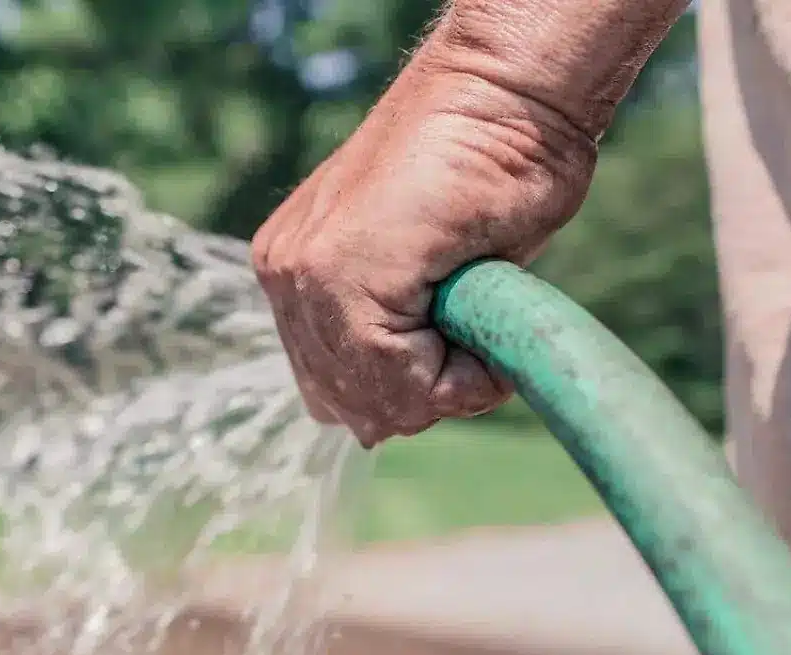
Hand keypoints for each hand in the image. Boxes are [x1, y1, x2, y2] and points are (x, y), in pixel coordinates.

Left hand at [251, 28, 598, 447]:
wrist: (505, 98)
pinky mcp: (337, 271)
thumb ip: (393, 334)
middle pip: (349, 406)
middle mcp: (286, 276)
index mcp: (296, 276)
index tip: (461, 343)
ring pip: (375, 402)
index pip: (335, 390)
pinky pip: (401, 379)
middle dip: (421, 395)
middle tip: (473, 336)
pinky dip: (463, 376)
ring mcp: (303, 273)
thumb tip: (380, 421)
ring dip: (445, 384)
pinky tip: (482, 314)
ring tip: (478, 318)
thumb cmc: (486, 175)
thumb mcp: (429, 277)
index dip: (409, 392)